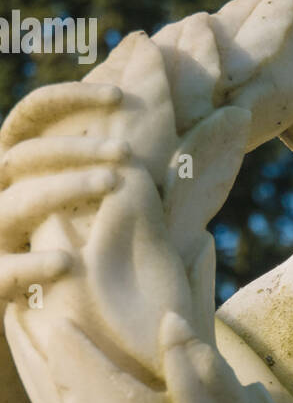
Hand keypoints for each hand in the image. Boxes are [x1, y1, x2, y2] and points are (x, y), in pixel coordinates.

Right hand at [0, 82, 126, 306]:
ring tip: (112, 185)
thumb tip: (166, 110)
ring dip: (63, 189)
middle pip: (26, 154)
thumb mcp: (95, 194)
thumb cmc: (86, 238)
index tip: (119, 96)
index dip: (70, 97)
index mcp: (22, 162)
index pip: (35, 112)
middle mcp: (1, 190)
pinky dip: (30, 265)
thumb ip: (115, 161)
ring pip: (15, 203)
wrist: (49, 307)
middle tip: (126, 151)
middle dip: (75, 148)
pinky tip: (66, 264)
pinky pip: (3, 269)